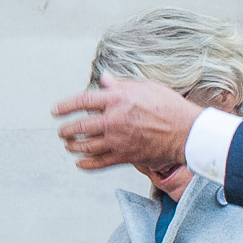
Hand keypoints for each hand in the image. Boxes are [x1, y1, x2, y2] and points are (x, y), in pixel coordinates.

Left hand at [53, 75, 203, 171]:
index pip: (82, 101)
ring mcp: (118, 140)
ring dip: (73, 146)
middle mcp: (113, 120)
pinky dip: (86, 164)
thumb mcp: (145, 87)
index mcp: (117, 99)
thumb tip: (105, 78)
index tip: (55, 111)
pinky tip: (79, 163)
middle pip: (79, 127)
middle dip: (66, 130)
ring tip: (69, 145)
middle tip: (62, 132)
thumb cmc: (169, 106)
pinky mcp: (124, 156)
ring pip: (85, 146)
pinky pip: (99, 163)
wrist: (188, 132)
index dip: (65, 106)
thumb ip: (121, 85)